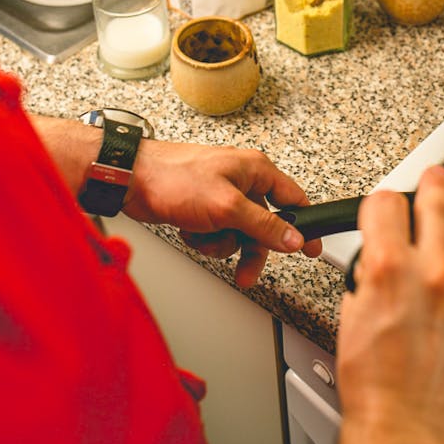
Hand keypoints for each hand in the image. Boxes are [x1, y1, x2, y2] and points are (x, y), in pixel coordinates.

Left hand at [123, 139, 320, 286]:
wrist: (132, 180)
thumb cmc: (174, 178)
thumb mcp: (226, 207)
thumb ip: (263, 225)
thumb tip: (293, 238)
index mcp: (255, 170)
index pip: (293, 199)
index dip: (304, 225)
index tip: (312, 248)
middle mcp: (241, 180)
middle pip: (263, 225)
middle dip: (249, 249)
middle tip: (246, 273)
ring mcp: (221, 194)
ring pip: (238, 233)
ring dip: (221, 244)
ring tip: (203, 238)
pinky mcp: (202, 207)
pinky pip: (216, 233)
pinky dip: (203, 239)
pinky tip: (190, 231)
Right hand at [336, 166, 443, 443]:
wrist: (406, 424)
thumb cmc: (374, 382)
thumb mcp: (350, 310)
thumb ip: (369, 268)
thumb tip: (380, 248)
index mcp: (387, 269)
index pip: (385, 202)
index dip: (380, 201)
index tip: (383, 205)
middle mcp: (429, 271)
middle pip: (434, 198)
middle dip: (428, 183)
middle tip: (430, 174)